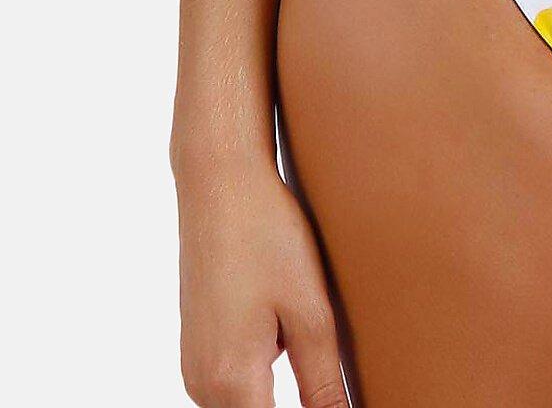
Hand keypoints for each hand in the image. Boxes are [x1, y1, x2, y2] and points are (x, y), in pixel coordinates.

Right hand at [177, 152, 347, 407]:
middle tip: (328, 375)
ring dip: (278, 399)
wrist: (218, 182)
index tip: (339, 401)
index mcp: (231, 383)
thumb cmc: (266, 235)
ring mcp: (195, 369)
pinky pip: (232, 387)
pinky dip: (262, 382)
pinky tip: (288, 340)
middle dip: (298, 406)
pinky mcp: (197, 349)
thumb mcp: (310, 311)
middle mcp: (202, 387)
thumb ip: (323, 384)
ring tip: (310, 355)